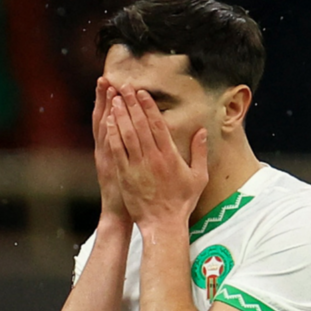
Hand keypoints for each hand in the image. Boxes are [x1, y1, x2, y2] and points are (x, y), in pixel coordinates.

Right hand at [92, 77, 130, 223]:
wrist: (120, 214)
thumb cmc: (128, 192)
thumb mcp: (126, 169)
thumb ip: (130, 150)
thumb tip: (137, 133)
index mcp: (112, 149)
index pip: (111, 119)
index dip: (110, 101)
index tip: (111, 82)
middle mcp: (106, 150)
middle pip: (106, 118)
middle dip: (106, 99)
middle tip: (106, 78)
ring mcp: (109, 158)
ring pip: (105, 129)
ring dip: (106, 109)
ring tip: (108, 89)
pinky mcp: (113, 168)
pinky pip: (110, 147)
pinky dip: (109, 132)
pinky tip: (110, 117)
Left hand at [107, 85, 208, 228]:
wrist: (163, 224)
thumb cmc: (181, 202)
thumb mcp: (198, 177)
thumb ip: (199, 152)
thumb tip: (201, 131)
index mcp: (170, 156)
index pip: (158, 125)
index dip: (149, 107)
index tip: (143, 93)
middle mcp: (153, 158)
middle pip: (140, 125)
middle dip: (132, 104)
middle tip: (125, 87)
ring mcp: (137, 166)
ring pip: (127, 134)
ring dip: (121, 115)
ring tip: (116, 99)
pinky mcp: (126, 175)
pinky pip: (117, 150)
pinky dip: (113, 134)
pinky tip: (109, 122)